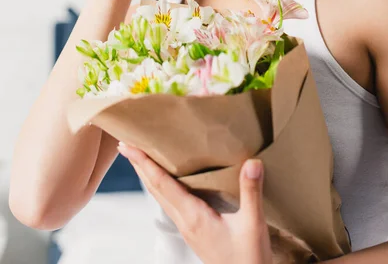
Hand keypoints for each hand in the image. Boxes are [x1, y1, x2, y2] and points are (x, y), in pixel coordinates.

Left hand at [117, 143, 272, 263]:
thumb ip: (251, 192)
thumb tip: (252, 163)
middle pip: (154, 188)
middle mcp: (184, 220)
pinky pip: (169, 202)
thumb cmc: (248, 258)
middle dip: (139, 165)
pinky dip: (160, 185)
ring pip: (160, 195)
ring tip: (139, 157)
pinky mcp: (192, 229)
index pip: (162, 184)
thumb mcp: (252, 224)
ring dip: (147, 175)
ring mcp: (186, 226)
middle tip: (126, 144)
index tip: (129, 146)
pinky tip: (165, 180)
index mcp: (193, 216)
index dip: (144, 163)